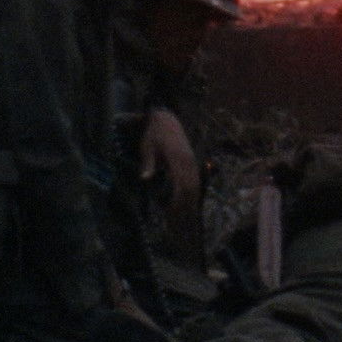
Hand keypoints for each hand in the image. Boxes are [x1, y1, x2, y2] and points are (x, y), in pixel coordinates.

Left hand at [137, 107, 200, 221]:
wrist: (165, 118)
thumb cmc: (154, 133)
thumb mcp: (147, 146)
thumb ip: (148, 163)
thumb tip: (145, 179)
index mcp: (178, 159)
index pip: (182, 185)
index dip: (179, 201)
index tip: (172, 214)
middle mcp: (188, 162)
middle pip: (191, 189)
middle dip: (187, 207)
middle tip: (179, 223)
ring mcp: (192, 162)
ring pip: (196, 186)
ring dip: (191, 202)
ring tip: (186, 218)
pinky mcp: (192, 162)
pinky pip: (196, 181)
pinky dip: (193, 193)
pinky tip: (190, 203)